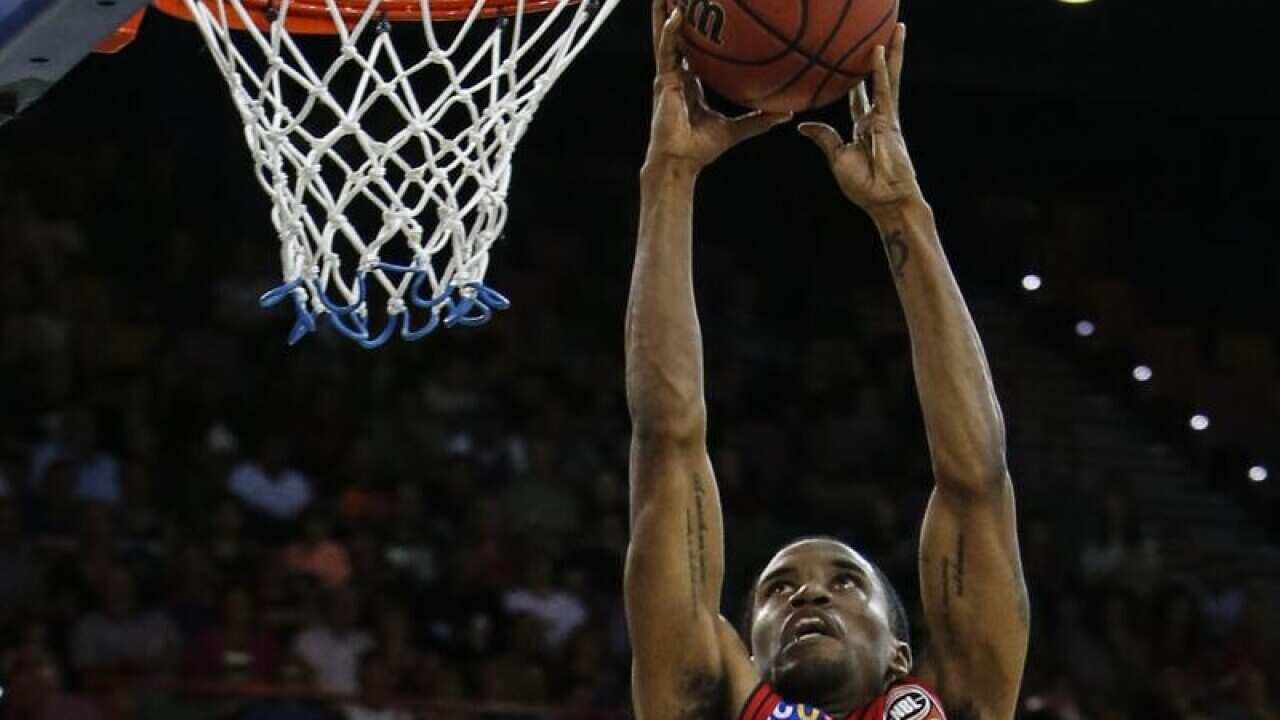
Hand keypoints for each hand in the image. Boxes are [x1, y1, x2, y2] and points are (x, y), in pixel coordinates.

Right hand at [644, 0, 791, 173]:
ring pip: (666, 37)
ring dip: (665, 12)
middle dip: (677, 13)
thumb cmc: (702, 149)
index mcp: (691, 82)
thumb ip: (759, 119)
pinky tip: (676, 15)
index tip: (708, 12)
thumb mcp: (737, 130)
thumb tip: (788, 112)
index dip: (698, 32)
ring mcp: (668, 76)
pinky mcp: (663, 81)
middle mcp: (678, 74)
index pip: (695, 50)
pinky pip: (667, 51)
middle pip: (677, 36)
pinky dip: (670, 33)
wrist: (680, 162)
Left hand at [797, 24, 922, 219]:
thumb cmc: (864, 186)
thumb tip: (803, 125)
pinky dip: (880, 70)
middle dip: (881, 56)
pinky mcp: (890, 121)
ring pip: (889, 77)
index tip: (850, 61)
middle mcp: (877, 118)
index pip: (858, 97)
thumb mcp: (837, 158)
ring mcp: (886, 117)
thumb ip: (824, 138)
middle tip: (881, 32)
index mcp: (864, 128)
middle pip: (878, 79)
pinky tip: (878, 50)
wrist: (884, 201)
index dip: (854, 79)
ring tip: (897, 27)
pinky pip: (883, 90)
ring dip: (892, 51)